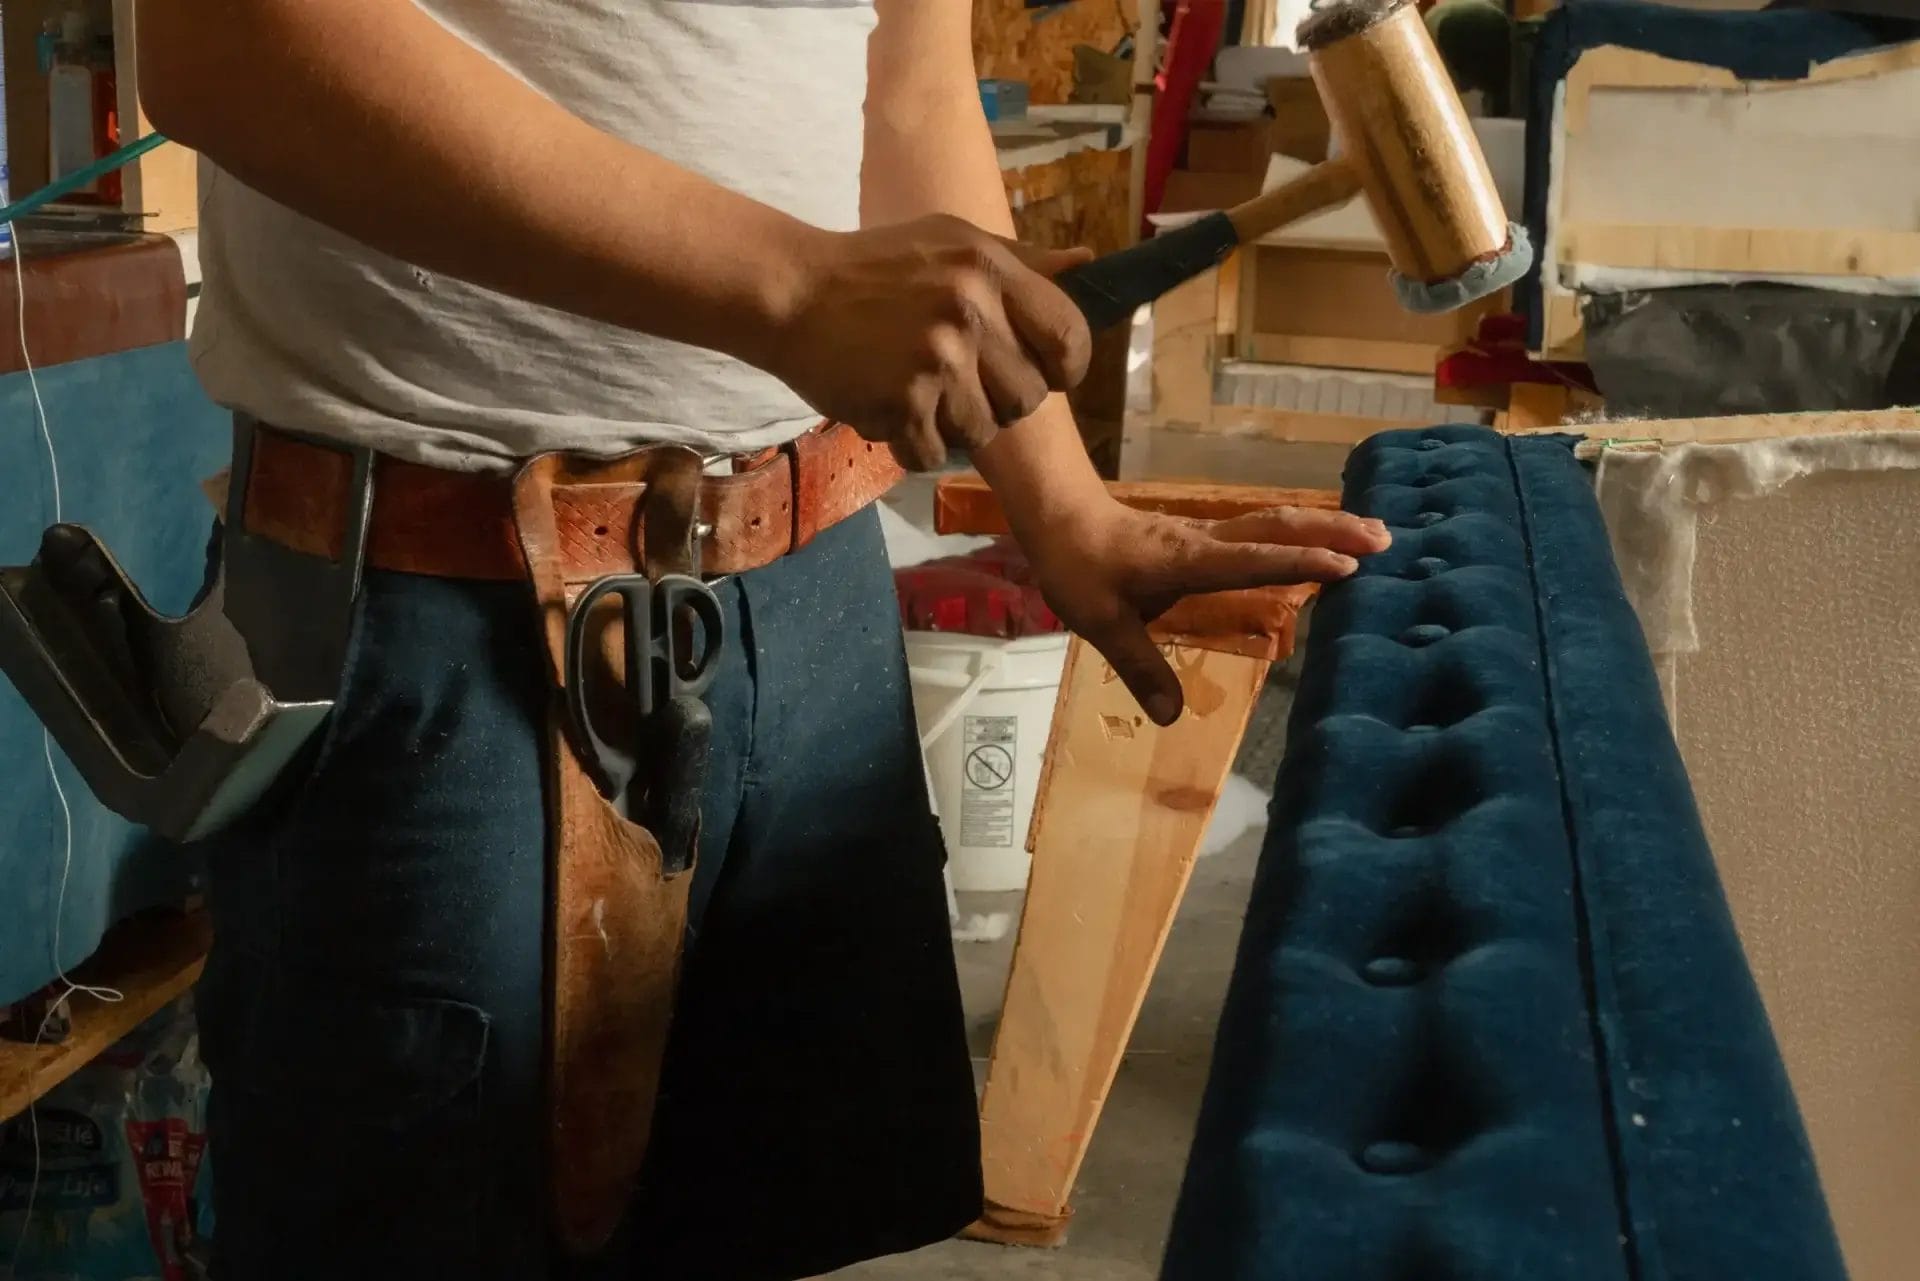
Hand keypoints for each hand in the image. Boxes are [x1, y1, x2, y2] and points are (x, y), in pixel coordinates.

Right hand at [765, 215, 1093, 470]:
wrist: (789, 291)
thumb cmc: (875, 266)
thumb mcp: (952, 240)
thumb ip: (1023, 260)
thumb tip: (1087, 264)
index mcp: (991, 269)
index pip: (1070, 338)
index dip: (1065, 367)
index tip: (1042, 372)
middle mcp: (971, 312)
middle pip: (1028, 398)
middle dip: (998, 400)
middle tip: (956, 381)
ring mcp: (936, 360)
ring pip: (981, 431)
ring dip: (951, 423)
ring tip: (916, 390)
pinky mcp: (902, 402)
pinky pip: (932, 453)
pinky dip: (911, 442)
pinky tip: (888, 406)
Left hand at [1026, 500, 1391, 724]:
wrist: (1061, 520)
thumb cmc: (1079, 569)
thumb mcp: (1102, 625)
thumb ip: (1141, 668)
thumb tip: (1173, 717)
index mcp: (1188, 562)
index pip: (1253, 561)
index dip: (1299, 565)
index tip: (1348, 569)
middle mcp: (1207, 542)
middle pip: (1279, 530)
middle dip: (1333, 533)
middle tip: (1386, 539)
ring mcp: (1208, 535)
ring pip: (1276, 523)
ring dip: (1325, 526)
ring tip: (1375, 532)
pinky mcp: (1205, 537)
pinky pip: (1264, 530)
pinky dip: (1301, 532)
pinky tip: (1321, 540)